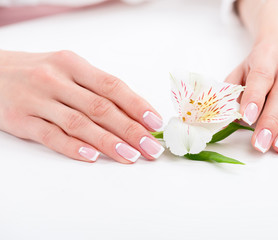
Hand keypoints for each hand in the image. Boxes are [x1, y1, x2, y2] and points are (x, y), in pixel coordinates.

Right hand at [0, 50, 163, 162]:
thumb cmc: (38, 72)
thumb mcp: (68, 69)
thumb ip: (96, 88)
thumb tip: (134, 111)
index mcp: (73, 64)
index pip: (112, 86)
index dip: (137, 105)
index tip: (155, 123)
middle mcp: (56, 80)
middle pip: (100, 107)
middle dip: (130, 130)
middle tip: (151, 147)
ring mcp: (37, 100)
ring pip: (79, 123)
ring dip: (108, 142)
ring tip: (130, 156)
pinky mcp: (20, 120)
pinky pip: (50, 136)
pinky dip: (73, 147)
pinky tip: (92, 156)